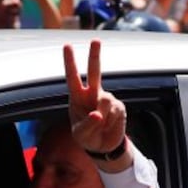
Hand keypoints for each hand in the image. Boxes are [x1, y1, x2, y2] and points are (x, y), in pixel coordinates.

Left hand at [63, 40, 126, 155]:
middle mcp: (92, 94)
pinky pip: (115, 112)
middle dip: (95, 55)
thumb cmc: (86, 137)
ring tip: (100, 127)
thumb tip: (98, 114)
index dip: (70, 62)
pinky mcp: (119, 106)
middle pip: (94, 71)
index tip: (67, 45)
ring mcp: (107, 98)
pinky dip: (111, 123)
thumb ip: (88, 124)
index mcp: (77, 97)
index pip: (73, 77)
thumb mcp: (80, 135)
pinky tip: (109, 126)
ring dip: (102, 118)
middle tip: (95, 40)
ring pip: (105, 101)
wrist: (103, 146)